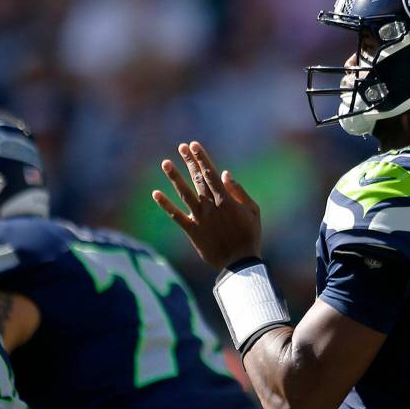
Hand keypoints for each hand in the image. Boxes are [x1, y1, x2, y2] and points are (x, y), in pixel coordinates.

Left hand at [152, 141, 261, 269]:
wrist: (240, 263)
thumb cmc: (250, 236)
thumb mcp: (253, 211)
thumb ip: (239, 191)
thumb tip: (225, 173)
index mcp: (226, 199)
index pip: (211, 173)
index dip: (202, 158)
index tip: (194, 145)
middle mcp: (210, 205)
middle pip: (197, 179)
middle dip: (189, 161)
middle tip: (181, 147)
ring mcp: (199, 218)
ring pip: (184, 193)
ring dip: (174, 177)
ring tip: (165, 163)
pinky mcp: (192, 230)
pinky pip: (176, 216)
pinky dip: (165, 205)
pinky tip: (156, 193)